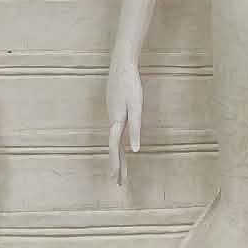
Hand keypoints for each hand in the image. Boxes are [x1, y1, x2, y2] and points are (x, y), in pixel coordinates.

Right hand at [107, 56, 142, 188]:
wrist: (121, 63)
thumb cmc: (131, 84)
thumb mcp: (137, 107)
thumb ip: (135, 129)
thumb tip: (135, 150)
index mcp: (116, 121)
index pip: (115, 148)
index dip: (117, 165)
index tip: (117, 180)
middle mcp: (111, 119)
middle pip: (113, 147)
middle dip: (117, 165)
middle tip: (118, 183)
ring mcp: (111, 114)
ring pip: (113, 139)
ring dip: (117, 155)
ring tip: (120, 168)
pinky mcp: (113, 108)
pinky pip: (114, 131)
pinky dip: (116, 143)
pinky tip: (119, 145)